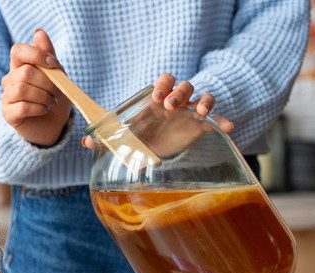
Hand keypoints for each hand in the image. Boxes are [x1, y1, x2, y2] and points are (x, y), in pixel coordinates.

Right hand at [1, 29, 71, 146]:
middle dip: (47, 82)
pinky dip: (38, 108)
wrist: (53, 125)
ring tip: (51, 101)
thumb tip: (38, 32)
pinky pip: (22, 107)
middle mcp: (9, 80)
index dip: (37, 54)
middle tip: (57, 91)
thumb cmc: (53, 97)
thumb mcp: (56, 74)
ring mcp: (7, 97)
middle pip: (25, 72)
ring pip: (22, 89)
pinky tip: (44, 109)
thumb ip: (48, 54)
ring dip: (43, 96)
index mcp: (19, 66)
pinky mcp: (8, 114)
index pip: (18, 51)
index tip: (54, 64)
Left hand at [81, 73, 233, 148]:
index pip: (164, 82)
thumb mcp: (125, 137)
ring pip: (203, 96)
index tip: (158, 98)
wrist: (157, 149)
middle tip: (171, 106)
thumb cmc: (140, 136)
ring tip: (200, 112)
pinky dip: (223, 121)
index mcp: (158, 101)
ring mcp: (190, 114)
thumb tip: (86, 142)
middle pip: (185, 85)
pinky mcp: (201, 127)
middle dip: (180, 92)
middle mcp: (176, 103)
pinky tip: (228, 128)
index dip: (164, 86)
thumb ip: (107, 138)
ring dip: (203, 100)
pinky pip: (217, 120)